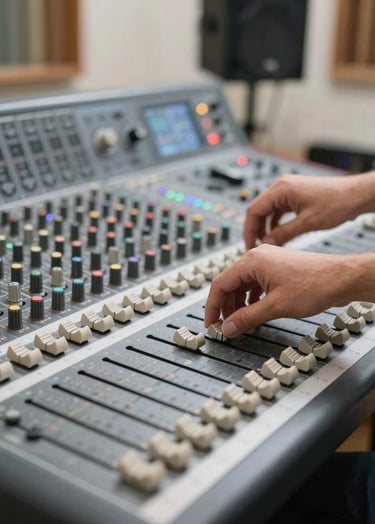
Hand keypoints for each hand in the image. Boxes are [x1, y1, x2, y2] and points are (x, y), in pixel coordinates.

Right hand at [205, 244, 356, 337]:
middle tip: (226, 326)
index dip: (212, 306)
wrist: (341, 278)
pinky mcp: (277, 268)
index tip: (211, 323)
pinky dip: (251, 298)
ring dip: (239, 304)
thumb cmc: (314, 285)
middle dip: (226, 306)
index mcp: (252, 261)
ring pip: (243, 284)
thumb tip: (228, 327)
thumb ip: (247, 318)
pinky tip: (254, 311)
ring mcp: (268, 262)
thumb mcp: (275, 306)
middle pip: (230, 283)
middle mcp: (257, 257)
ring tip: (240, 322)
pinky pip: (255, 284)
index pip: (220, 283)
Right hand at [244, 173, 374, 248]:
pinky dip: (275, 222)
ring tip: (266, 243)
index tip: (250, 245)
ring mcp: (288, 189)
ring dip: (265, 226)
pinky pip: (278, 209)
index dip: (249, 230)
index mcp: (281, 189)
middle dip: (255, 229)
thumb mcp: (307, 223)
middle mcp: (282, 186)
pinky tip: (277, 234)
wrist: (356, 194)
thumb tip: (266, 243)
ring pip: (267, 210)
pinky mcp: (295, 195)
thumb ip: (283, 234)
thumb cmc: (337, 202)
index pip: (253, 210)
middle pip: (258, 209)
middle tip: (255, 246)